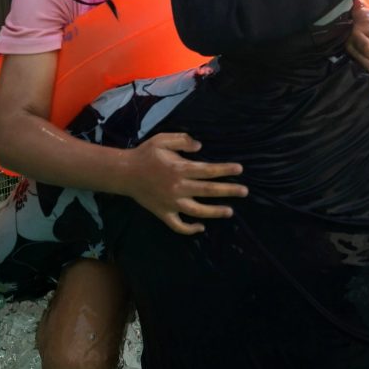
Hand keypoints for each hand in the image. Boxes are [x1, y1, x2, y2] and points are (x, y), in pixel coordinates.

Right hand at [123, 133, 246, 234]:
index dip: (225, 170)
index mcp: (179, 169)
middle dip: (228, 191)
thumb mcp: (162, 139)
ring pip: (197, 211)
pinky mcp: (163, 213)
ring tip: (230, 211)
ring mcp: (171, 203)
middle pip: (208, 191)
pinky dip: (190, 229)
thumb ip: (182, 140)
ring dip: (215, 212)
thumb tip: (200, 146)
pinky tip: (201, 227)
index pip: (208, 170)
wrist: (124, 172)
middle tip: (244, 191)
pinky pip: (178, 225)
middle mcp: (178, 187)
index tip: (239, 169)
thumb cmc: (145, 154)